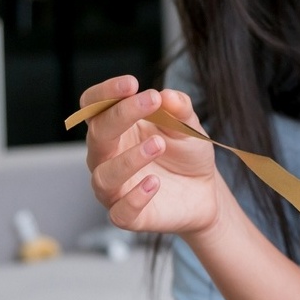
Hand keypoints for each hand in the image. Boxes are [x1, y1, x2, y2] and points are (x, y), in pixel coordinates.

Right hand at [78, 77, 227, 238]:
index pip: (93, 106)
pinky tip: (155, 183)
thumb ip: (179, 109)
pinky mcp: (127, 216)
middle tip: (151, 101)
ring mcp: (114, 188)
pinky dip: (135, 198)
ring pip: (104, 176)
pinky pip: (120, 212)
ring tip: (158, 144)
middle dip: (121, 115)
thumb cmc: (186, 154)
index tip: (132, 83)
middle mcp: (106, 157)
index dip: (105, 93)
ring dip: (128, 159)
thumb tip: (167, 96)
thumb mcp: (189, 126)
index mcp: (115, 129)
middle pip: (97, 135)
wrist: (205, 192)